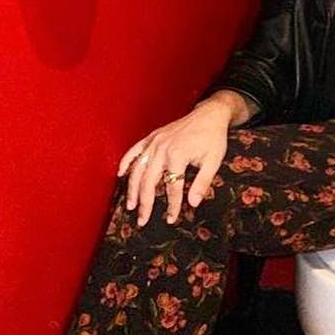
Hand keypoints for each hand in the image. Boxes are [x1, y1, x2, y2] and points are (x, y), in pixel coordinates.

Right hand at [118, 102, 231, 226]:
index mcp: (178, 155)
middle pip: (149, 181)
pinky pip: (134, 150)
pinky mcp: (152, 137)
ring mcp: (154, 142)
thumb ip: (202, 182)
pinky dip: (126, 161)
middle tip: (142, 220)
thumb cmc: (213, 138)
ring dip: (132, 188)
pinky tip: (120, 174)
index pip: (172, 187)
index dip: (171, 205)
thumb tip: (193, 203)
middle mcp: (162, 149)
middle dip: (145, 203)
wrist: (210, 114)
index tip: (171, 219)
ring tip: (130, 205)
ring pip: (138, 169)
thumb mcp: (213, 161)